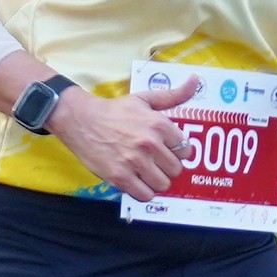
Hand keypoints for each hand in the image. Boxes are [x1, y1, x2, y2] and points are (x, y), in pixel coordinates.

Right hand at [50, 78, 198, 201]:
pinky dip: (143, 192)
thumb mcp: (145, 99)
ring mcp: (134, 161)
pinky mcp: (119, 177)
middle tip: (156, 163)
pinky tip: (137, 182)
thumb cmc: (115, 111)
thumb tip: (195, 81)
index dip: (178, 152)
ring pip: (162, 184)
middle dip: (168, 168)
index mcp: (159, 124)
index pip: (185, 150)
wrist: (81, 120)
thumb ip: (173, 95)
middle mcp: (149, 143)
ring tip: (147, 173)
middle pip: (176, 170)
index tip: (168, 151)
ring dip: (156, 181)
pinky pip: (144, 195)